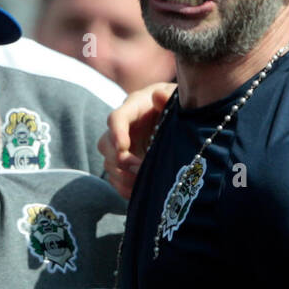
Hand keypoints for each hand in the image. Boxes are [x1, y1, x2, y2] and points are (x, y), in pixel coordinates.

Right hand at [98, 82, 175, 198]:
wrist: (182, 117)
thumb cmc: (180, 104)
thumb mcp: (177, 98)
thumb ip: (169, 97)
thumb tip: (158, 96)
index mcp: (134, 107)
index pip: (116, 118)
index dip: (116, 133)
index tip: (123, 147)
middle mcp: (123, 128)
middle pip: (106, 144)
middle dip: (121, 160)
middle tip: (140, 169)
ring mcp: (123, 147)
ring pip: (109, 163)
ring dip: (122, 176)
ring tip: (142, 183)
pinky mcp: (127, 164)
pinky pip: (116, 179)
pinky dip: (124, 188)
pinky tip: (139, 192)